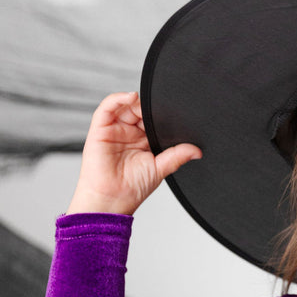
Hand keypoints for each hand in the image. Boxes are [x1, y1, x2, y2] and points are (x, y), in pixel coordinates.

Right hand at [66, 91, 202, 214]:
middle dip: (149, 107)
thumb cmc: (132, 188)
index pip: (152, 119)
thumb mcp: (160, 168)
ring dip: (136, 101)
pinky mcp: (99, 129)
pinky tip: (131, 97)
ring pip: (124, 105)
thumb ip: (177, 156)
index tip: (173, 112)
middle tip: (160, 111)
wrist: (112, 199)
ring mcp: (114, 130)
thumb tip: (197, 150)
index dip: (160, 114)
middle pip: (138, 109)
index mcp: (143, 141)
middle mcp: (128, 133)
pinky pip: (107, 107)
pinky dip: (118, 98)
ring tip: (146, 106)